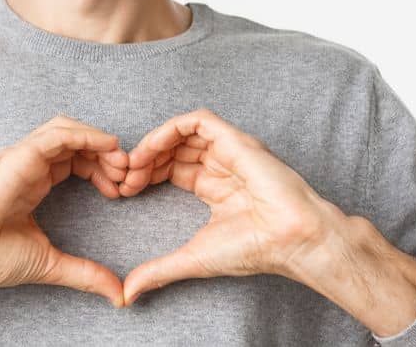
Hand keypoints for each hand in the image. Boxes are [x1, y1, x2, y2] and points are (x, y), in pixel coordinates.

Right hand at [0, 114, 131, 307]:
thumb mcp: (49, 263)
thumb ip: (85, 274)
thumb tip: (118, 294)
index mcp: (34, 180)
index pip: (76, 160)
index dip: (103, 169)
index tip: (120, 191)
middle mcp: (28, 164)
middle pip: (77, 141)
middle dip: (107, 154)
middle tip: (129, 176)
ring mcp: (22, 157)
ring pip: (68, 129)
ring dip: (100, 142)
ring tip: (120, 163)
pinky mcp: (19, 156)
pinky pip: (58, 134)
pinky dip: (87, 136)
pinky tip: (108, 148)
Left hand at [116, 107, 349, 305]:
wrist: (290, 239)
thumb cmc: (255, 249)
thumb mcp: (193, 258)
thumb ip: (159, 270)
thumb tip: (128, 294)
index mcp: (216, 187)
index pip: (174, 168)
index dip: (147, 175)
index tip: (126, 192)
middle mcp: (223, 165)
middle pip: (175, 148)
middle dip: (145, 160)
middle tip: (125, 179)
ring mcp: (230, 151)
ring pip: (184, 131)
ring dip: (154, 143)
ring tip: (135, 162)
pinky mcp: (236, 140)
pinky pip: (199, 121)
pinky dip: (170, 129)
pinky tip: (151, 148)